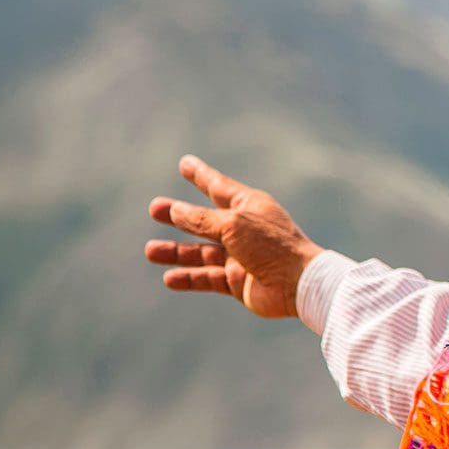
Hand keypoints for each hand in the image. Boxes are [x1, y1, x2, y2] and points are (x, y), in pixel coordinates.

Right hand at [146, 154, 320, 318]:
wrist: (298, 285)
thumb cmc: (271, 246)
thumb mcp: (232, 225)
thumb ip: (201, 219)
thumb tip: (175, 210)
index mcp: (250, 206)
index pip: (218, 187)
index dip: (201, 176)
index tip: (185, 163)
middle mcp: (244, 230)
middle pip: (204, 221)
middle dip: (179, 215)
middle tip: (154, 208)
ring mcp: (241, 257)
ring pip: (201, 253)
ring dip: (176, 252)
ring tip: (149, 251)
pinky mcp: (239, 282)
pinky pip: (208, 278)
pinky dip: (189, 278)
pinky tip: (170, 278)